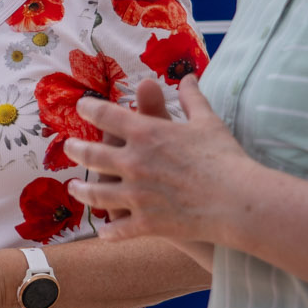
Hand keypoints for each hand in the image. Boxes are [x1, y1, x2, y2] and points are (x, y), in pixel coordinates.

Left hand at [64, 75, 255, 244]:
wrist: (237, 200)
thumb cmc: (225, 157)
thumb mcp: (207, 121)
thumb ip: (192, 98)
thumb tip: (188, 77)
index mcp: (145, 133)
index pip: (105, 115)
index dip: (89, 109)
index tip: (82, 107)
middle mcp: (132, 162)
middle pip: (91, 154)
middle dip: (76, 150)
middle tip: (69, 148)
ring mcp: (135, 195)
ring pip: (95, 193)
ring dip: (81, 190)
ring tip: (74, 187)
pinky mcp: (145, 223)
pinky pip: (118, 228)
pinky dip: (109, 231)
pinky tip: (104, 231)